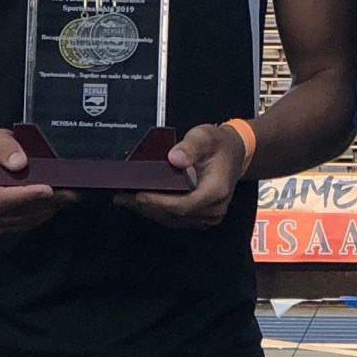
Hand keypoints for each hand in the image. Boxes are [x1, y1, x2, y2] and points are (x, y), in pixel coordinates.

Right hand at [0, 129, 76, 235]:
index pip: (0, 198)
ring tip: (68, 197)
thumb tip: (19, 162)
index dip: (25, 195)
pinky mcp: (1, 224)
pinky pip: (24, 224)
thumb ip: (6, 149)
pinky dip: (42, 214)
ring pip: (23, 219)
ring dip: (47, 209)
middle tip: (69, 193)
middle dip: (44, 202)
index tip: (47, 189)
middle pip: (15, 211)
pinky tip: (57, 203)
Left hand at [125, 122, 241, 228]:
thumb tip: (175, 158)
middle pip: (174, 216)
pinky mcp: (201, 217)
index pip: (182, 205)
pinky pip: (176, 219)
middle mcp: (214, 209)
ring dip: (148, 210)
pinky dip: (158, 211)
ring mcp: (208, 216)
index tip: (138, 194)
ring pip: (172, 220)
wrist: (233, 152)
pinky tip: (141, 203)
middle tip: (122, 196)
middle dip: (147, 206)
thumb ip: (190, 147)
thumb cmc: (219, 145)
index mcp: (216, 191)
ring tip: (126, 199)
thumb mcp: (205, 137)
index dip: (158, 202)